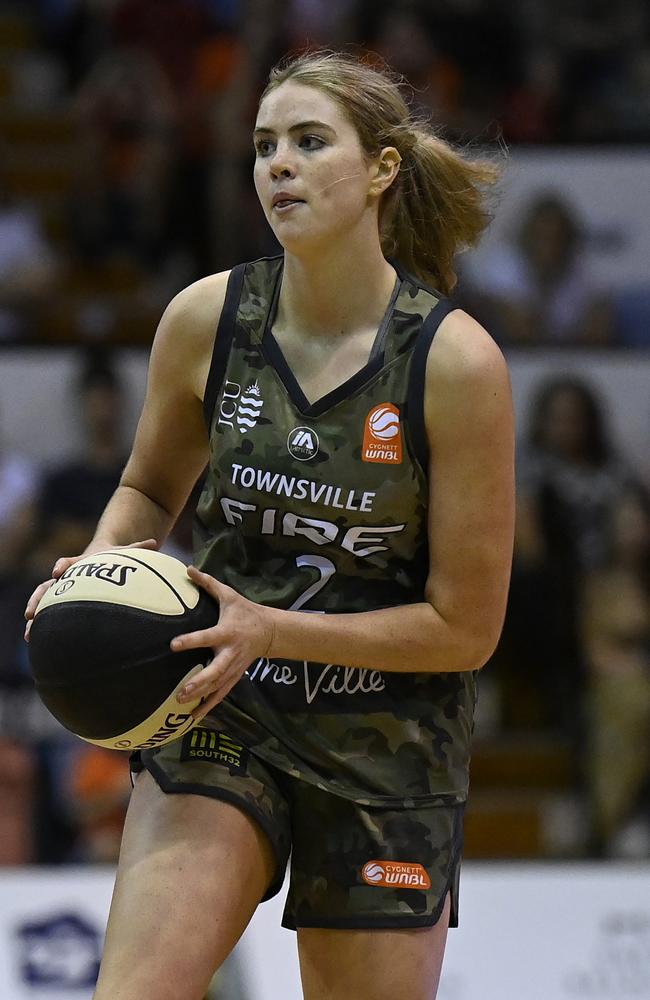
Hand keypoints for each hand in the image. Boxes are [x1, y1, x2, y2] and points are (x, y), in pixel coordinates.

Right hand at [24, 538, 157, 640]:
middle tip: (30, 613)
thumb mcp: (124, 551)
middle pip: (47, 586)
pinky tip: (34, 640)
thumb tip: (154, 542)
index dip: (62, 566)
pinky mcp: (61, 598)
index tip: (57, 571)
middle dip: (38, 599)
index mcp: (80, 563)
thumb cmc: (112, 555)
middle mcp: (66, 576)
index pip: (68, 563)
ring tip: (29, 632)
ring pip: (42, 600)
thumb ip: (138, 548)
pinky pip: (47, 610)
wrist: (98, 554)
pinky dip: (41, 623)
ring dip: (35, 615)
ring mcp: (61, 587)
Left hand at [172, 566, 274, 720]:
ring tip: (182, 705)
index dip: (191, 641)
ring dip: (201, 697)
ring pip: (217, 686)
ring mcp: (233, 668)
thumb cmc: (245, 611)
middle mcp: (230, 652)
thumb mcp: (229, 595)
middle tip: (182, 691)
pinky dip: (208, 706)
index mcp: (226, 632)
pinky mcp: (234, 676)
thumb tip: (187, 568)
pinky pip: (221, 694)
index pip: (206, 637)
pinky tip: (193, 717)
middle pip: (215, 671)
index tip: (173, 645)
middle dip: (199, 682)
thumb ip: (207, 583)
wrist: (270, 631)